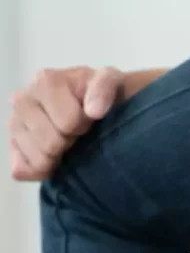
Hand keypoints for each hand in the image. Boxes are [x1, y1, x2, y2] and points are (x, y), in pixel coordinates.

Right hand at [8, 66, 123, 180]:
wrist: (98, 105)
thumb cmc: (104, 94)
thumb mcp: (112, 82)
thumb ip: (105, 89)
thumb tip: (94, 111)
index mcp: (45, 81)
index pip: (68, 122)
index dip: (85, 125)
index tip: (90, 119)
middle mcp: (22, 100)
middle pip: (51, 144)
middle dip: (72, 141)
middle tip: (79, 132)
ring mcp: (14, 124)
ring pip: (38, 160)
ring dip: (60, 156)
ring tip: (69, 141)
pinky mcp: (13, 147)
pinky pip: (23, 171)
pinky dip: (43, 170)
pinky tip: (57, 157)